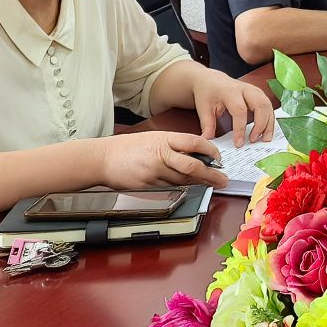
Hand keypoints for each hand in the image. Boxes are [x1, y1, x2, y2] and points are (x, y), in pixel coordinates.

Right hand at [100, 130, 227, 190]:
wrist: (102, 159)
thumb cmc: (128, 147)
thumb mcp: (154, 138)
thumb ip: (174, 145)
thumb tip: (197, 154)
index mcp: (164, 139)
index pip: (194, 142)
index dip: (210, 150)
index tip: (219, 157)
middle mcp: (160, 155)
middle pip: (192, 166)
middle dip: (211, 174)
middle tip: (223, 180)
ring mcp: (153, 171)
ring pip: (183, 180)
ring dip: (198, 182)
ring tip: (211, 183)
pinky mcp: (147, 185)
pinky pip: (169, 187)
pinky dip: (181, 187)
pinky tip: (189, 187)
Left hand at [190, 70, 275, 146]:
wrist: (212, 80)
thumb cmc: (208, 93)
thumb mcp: (204, 108)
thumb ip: (207, 125)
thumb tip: (208, 140)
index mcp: (230, 91)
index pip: (240, 110)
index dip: (241, 128)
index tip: (238, 143)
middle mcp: (245, 89)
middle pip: (260, 105)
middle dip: (260, 124)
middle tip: (254, 140)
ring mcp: (254, 90)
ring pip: (268, 105)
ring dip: (269, 123)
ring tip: (265, 139)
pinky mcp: (259, 94)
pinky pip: (268, 106)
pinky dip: (270, 120)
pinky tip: (266, 131)